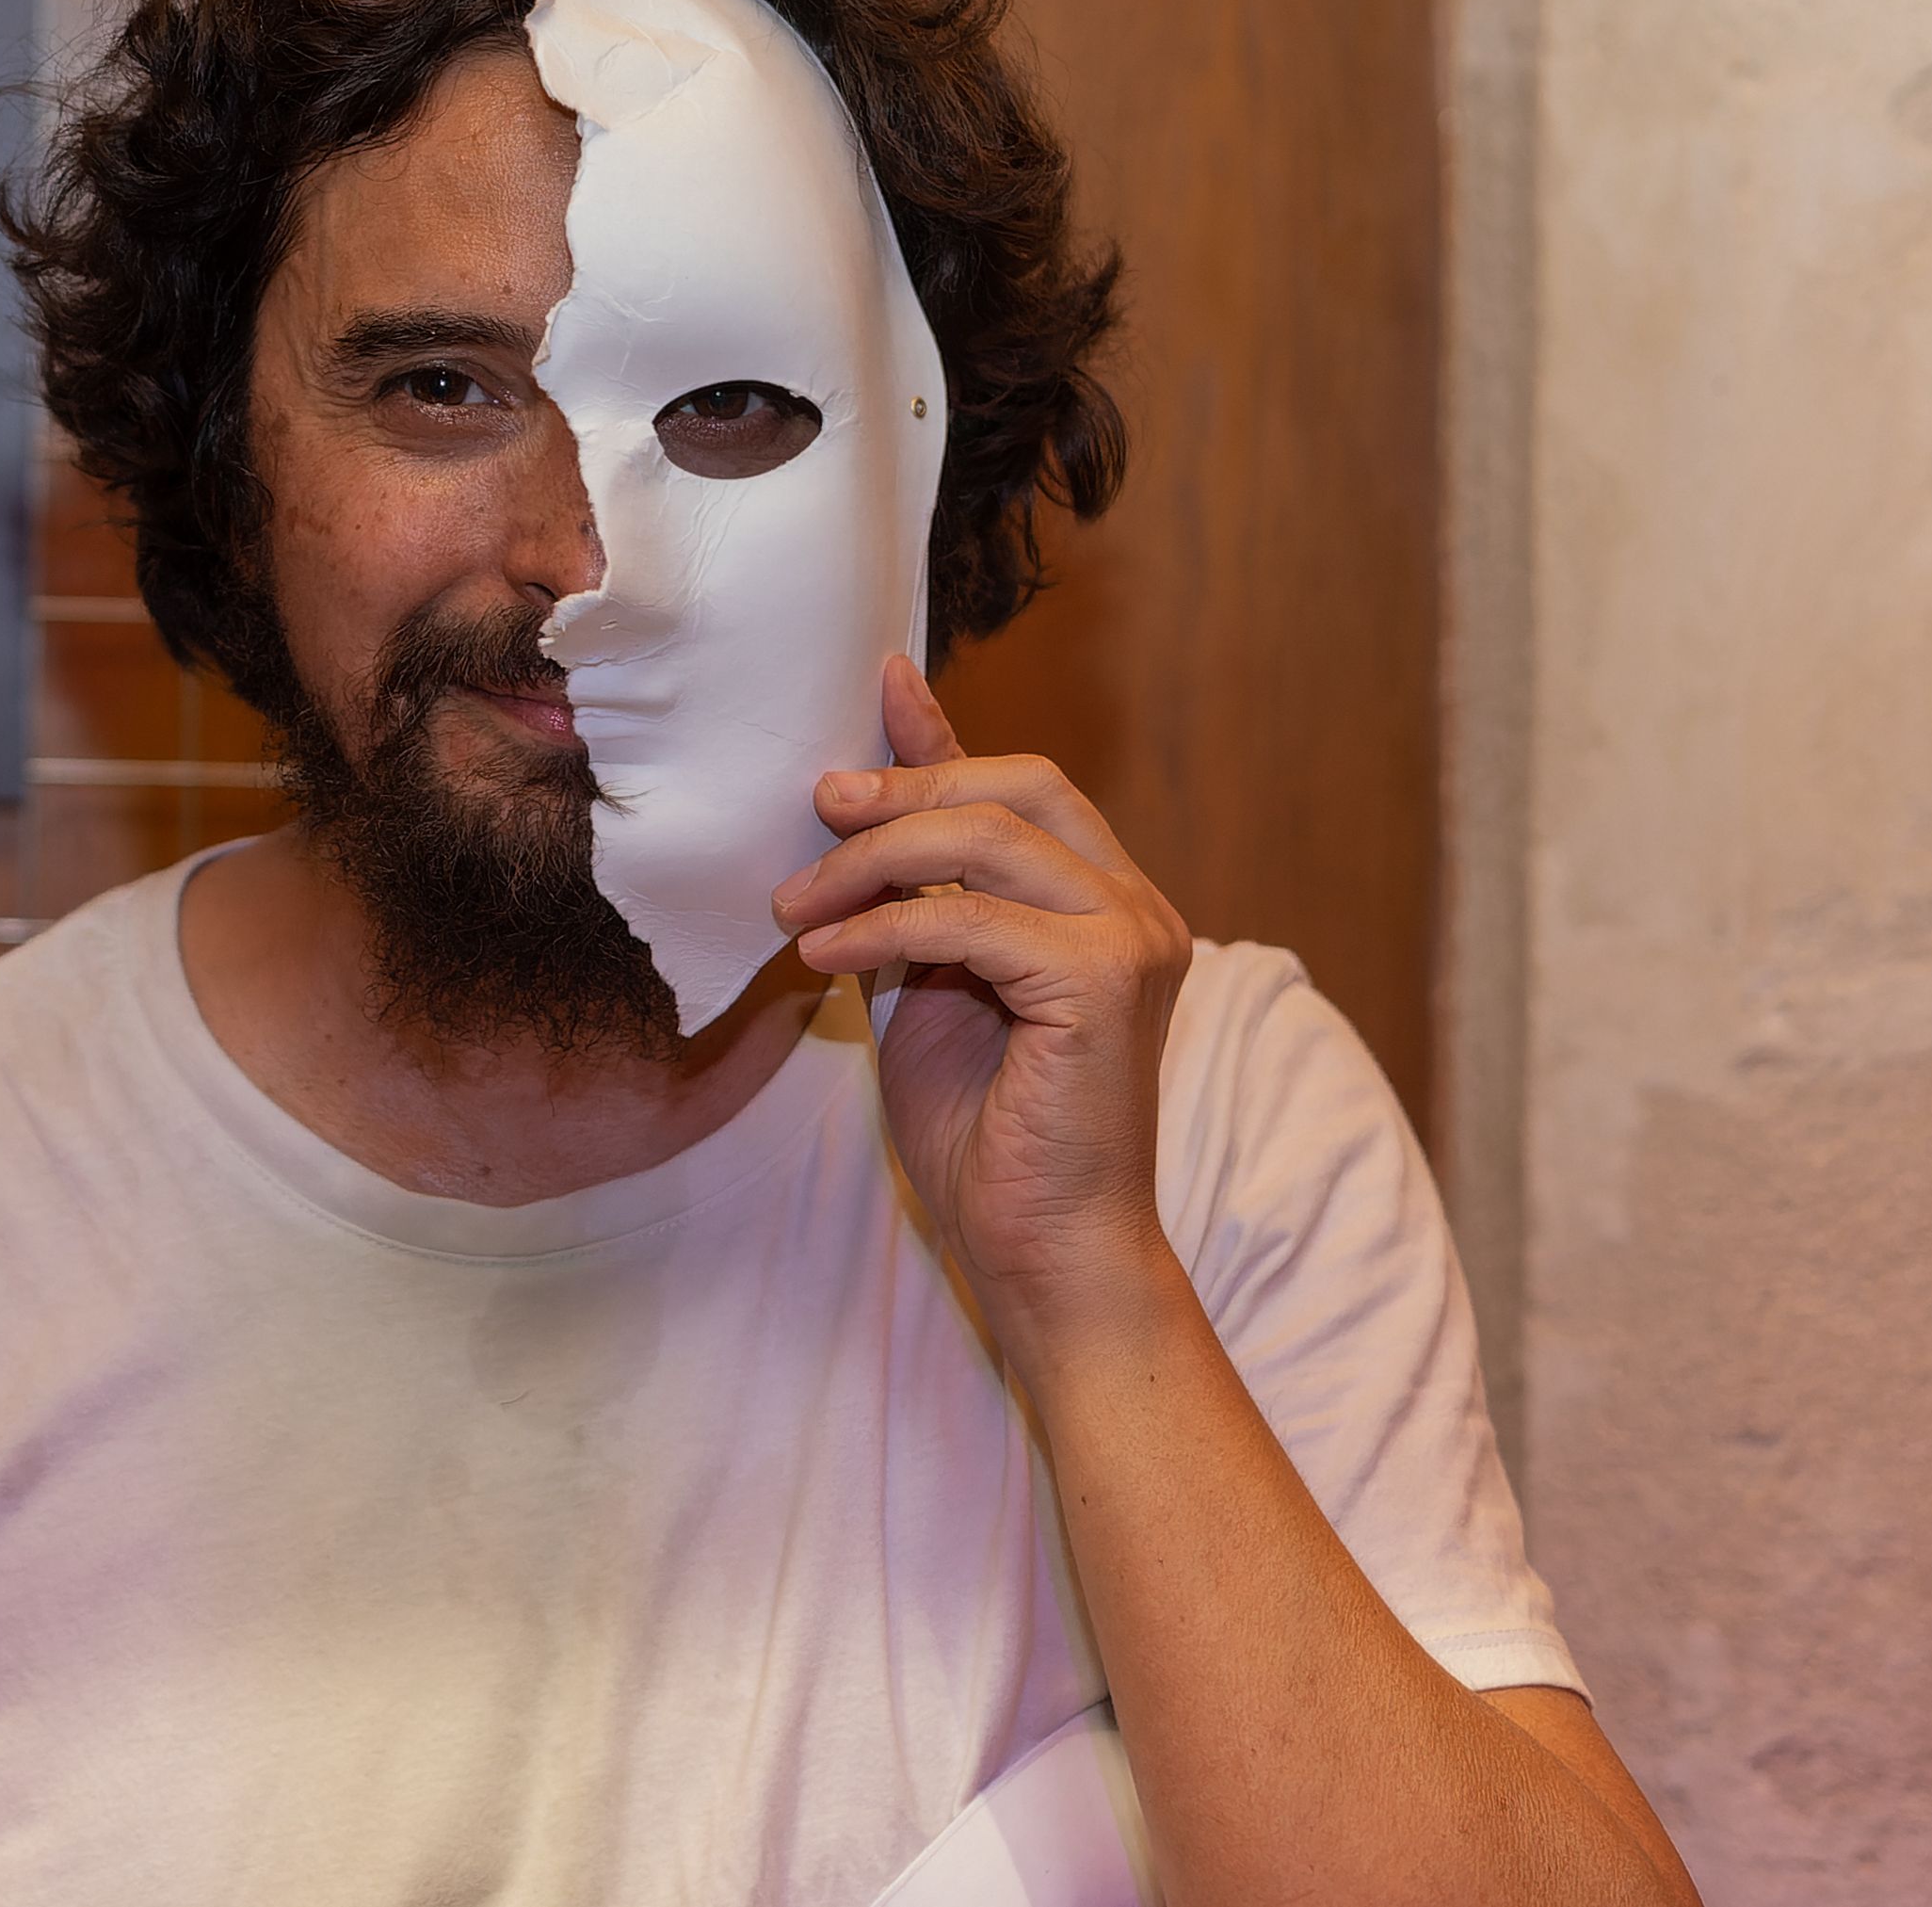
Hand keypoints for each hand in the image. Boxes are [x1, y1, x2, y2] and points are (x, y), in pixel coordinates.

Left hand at [768, 654, 1192, 1342]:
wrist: (1042, 1248)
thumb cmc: (988, 1133)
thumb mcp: (931, 982)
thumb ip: (914, 895)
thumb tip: (857, 812)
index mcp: (1108, 903)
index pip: (1024, 788)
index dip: (946, 738)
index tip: (879, 684)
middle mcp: (1136, 908)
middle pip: (1017, 787)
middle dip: (904, 787)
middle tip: (817, 808)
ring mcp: (1131, 940)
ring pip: (985, 838)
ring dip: (869, 861)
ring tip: (795, 906)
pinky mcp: (1102, 983)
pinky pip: (966, 918)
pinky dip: (881, 926)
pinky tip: (822, 956)